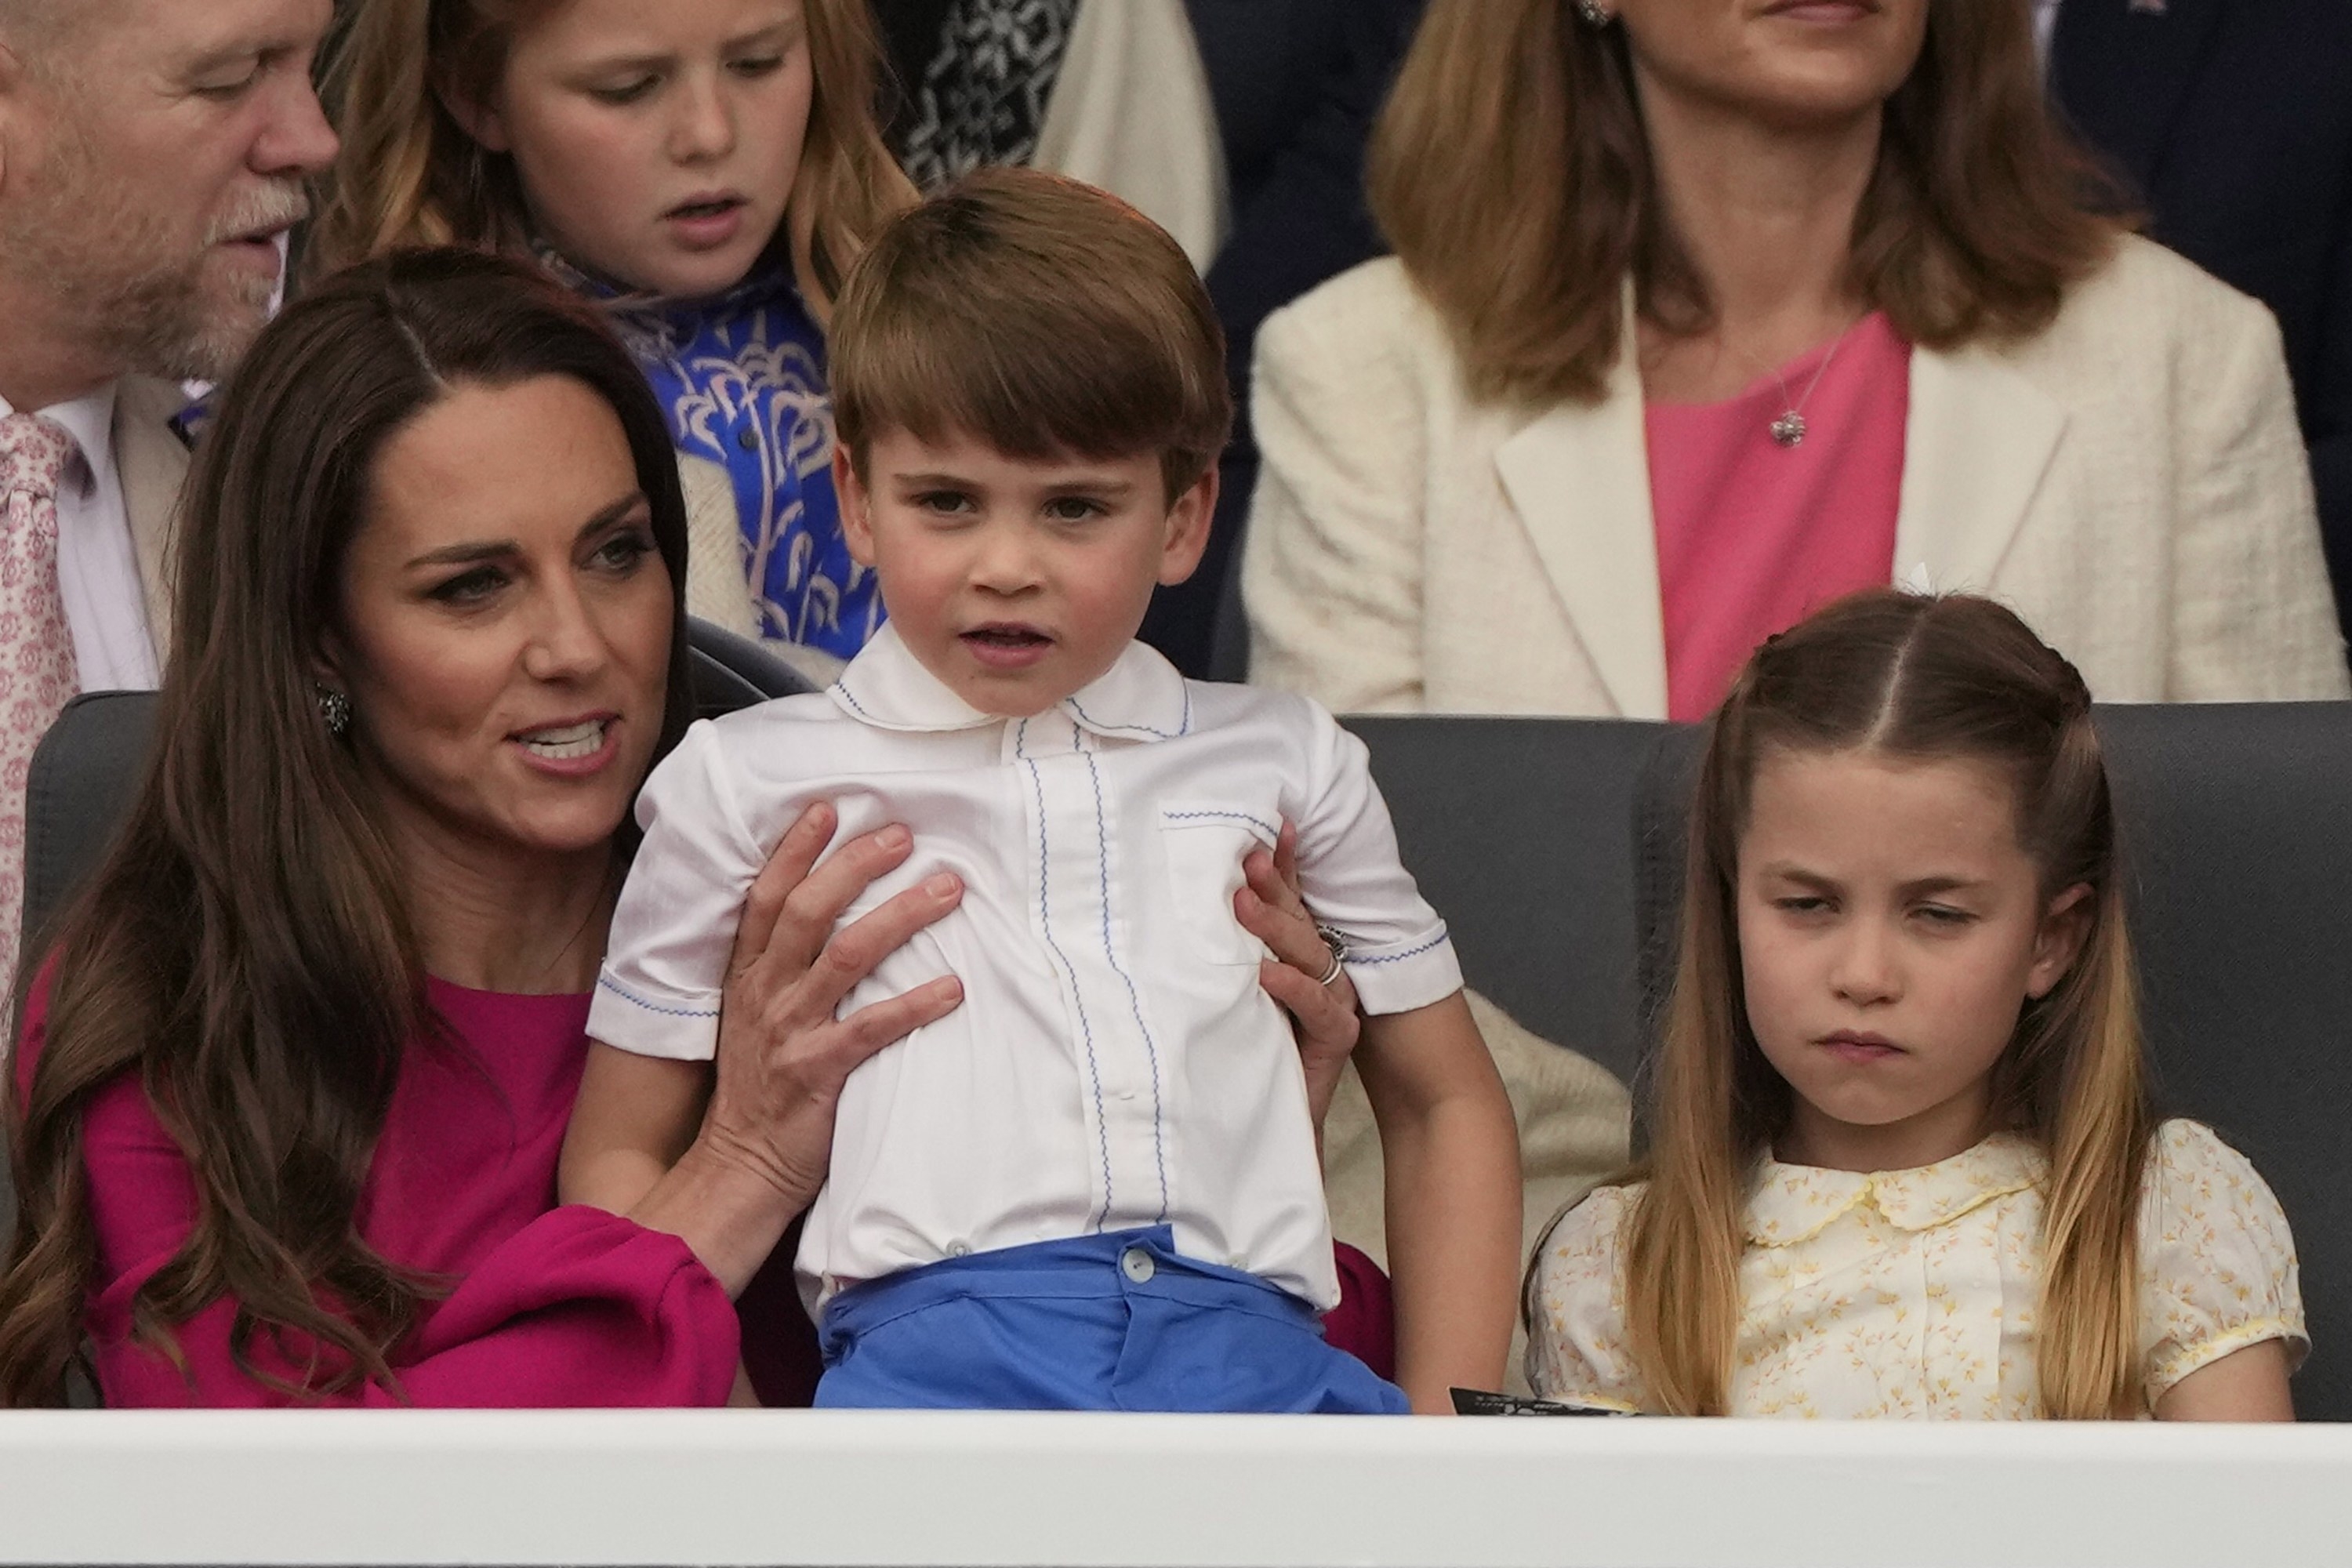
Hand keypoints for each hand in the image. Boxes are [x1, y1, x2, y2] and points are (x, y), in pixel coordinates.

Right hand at [693, 801, 965, 1216]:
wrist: (739, 1166)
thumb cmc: (760, 1088)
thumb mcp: (755, 1018)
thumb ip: (784, 969)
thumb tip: (832, 918)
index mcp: (748, 976)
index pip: (765, 898)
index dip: (795, 851)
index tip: (827, 808)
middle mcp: (765, 994)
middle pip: (807, 912)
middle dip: (856, 866)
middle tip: (904, 836)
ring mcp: (790, 1032)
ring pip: (846, 956)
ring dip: (901, 917)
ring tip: (948, 890)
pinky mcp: (818, 1072)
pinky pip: (872, 1028)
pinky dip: (915, 1004)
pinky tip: (955, 988)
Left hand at [1236, 819, 1360, 1139]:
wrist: (1266, 1122)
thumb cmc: (1244, 1052)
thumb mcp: (1226, 991)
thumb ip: (1220, 951)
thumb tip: (1182, 903)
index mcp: (1294, 952)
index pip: (1290, 899)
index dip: (1281, 864)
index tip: (1267, 827)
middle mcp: (1319, 969)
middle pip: (1297, 917)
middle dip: (1273, 886)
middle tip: (1245, 859)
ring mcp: (1332, 1001)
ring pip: (1308, 953)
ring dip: (1276, 927)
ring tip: (1242, 904)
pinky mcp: (1337, 1037)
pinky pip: (1317, 1005)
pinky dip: (1291, 986)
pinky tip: (1265, 973)